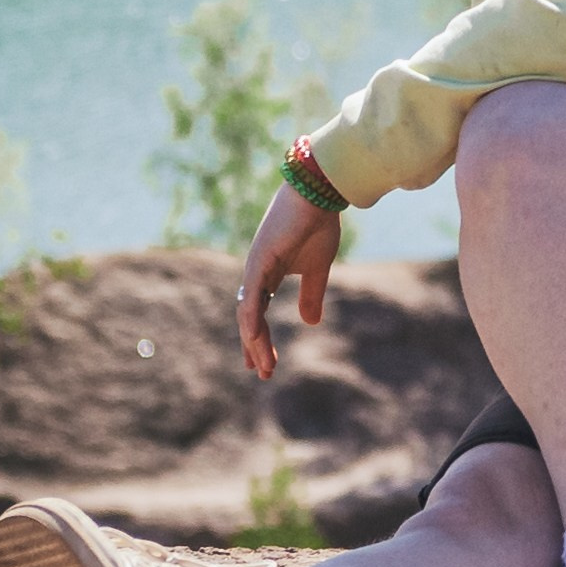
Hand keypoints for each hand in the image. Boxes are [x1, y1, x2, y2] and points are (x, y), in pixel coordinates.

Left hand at [236, 180, 341, 377]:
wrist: (318, 193)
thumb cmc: (317, 225)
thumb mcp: (317, 269)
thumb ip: (312, 295)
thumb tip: (310, 322)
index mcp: (267, 275)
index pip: (257, 313)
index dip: (259, 339)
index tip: (261, 364)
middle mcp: (256, 273)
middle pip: (249, 317)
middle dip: (254, 347)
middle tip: (262, 373)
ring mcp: (255, 267)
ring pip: (248, 312)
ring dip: (254, 341)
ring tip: (263, 366)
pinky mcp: (259, 261)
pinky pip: (252, 296)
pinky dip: (251, 318)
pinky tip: (252, 338)